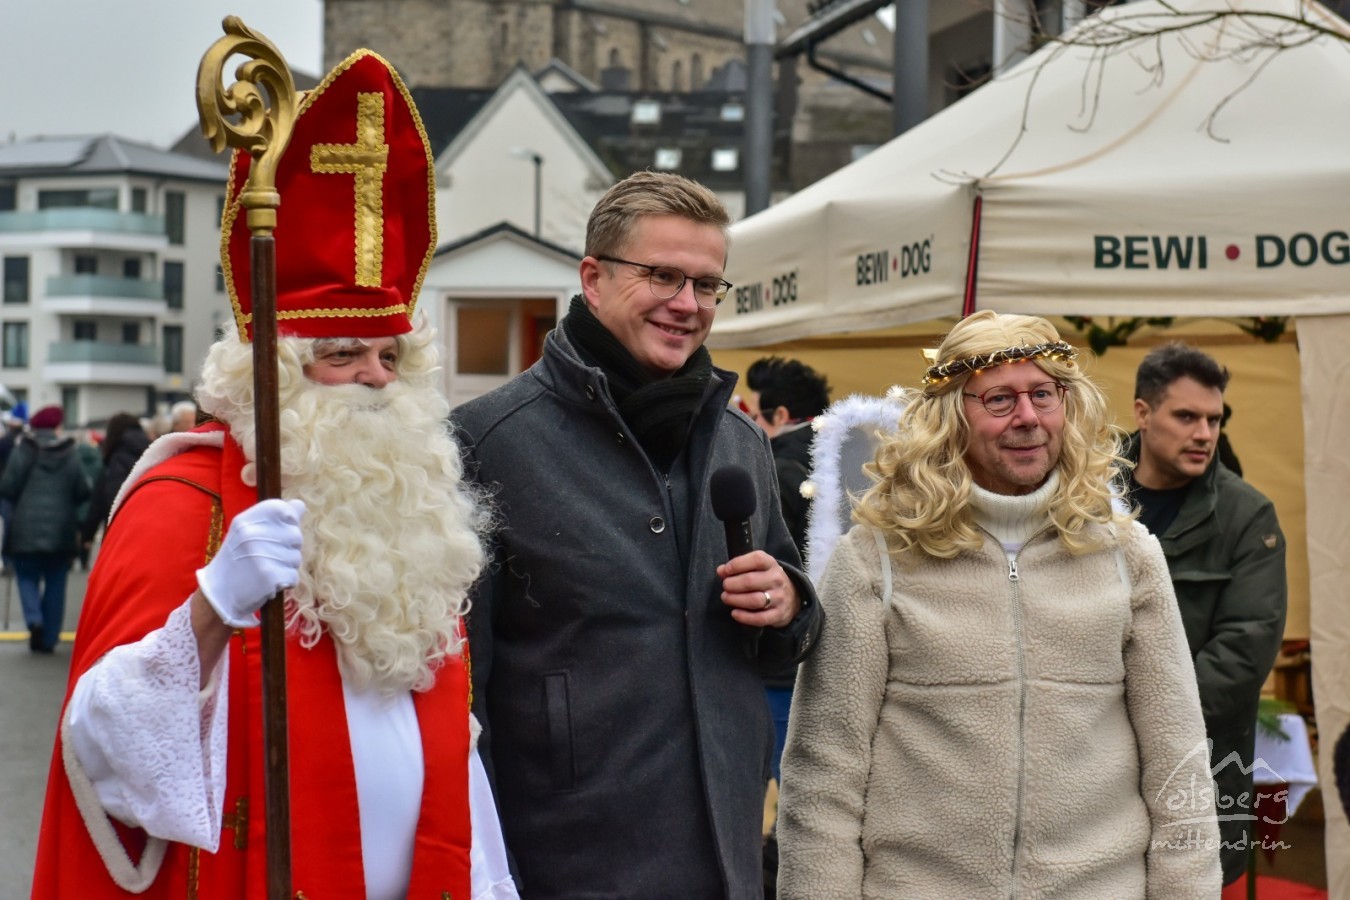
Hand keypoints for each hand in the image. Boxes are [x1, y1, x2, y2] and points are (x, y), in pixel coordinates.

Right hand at [196, 498, 304, 628]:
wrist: (219, 594)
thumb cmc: (238, 560)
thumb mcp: (248, 533)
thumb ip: (274, 519)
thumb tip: (300, 504)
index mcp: (245, 521)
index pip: (282, 509)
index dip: (289, 520)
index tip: (280, 531)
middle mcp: (252, 535)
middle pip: (296, 534)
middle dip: (289, 548)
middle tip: (269, 556)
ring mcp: (261, 555)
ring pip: (296, 556)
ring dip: (287, 566)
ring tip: (267, 569)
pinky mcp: (269, 576)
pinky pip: (294, 576)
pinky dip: (286, 582)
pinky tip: (269, 582)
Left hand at [717, 550, 800, 628]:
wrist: (791, 597)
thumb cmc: (766, 580)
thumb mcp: (756, 568)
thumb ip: (738, 567)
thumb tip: (721, 571)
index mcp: (771, 564)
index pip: (757, 559)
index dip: (738, 564)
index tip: (726, 570)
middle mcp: (777, 580)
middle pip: (751, 581)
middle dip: (732, 584)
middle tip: (725, 586)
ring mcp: (779, 598)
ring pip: (755, 600)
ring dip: (736, 599)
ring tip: (726, 598)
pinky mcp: (778, 615)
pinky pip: (760, 618)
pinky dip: (744, 617)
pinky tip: (734, 613)